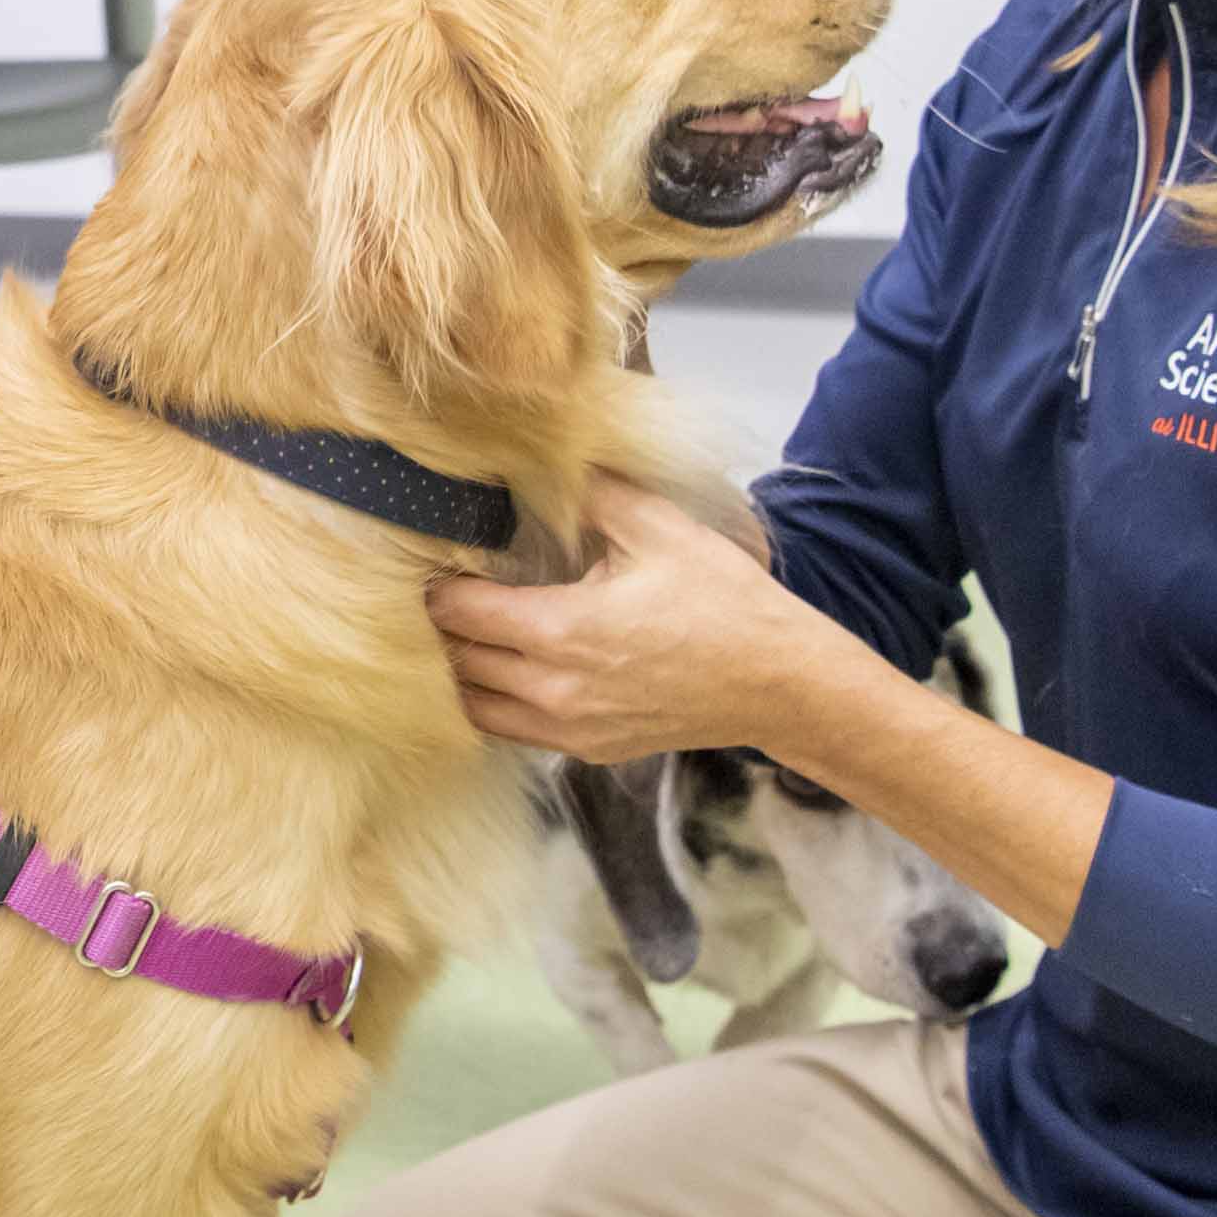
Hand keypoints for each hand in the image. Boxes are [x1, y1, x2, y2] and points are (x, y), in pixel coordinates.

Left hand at [426, 482, 853, 763]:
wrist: (778, 682)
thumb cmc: (724, 602)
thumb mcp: (660, 528)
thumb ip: (592, 494)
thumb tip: (548, 466)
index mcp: (562, 630)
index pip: (458, 612)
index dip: (438, 584)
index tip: (438, 558)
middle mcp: (554, 690)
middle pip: (456, 661)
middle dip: (441, 626)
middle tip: (445, 589)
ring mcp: (570, 729)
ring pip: (473, 706)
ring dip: (461, 669)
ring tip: (469, 630)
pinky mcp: (588, 750)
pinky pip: (511, 731)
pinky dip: (492, 702)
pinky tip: (505, 667)